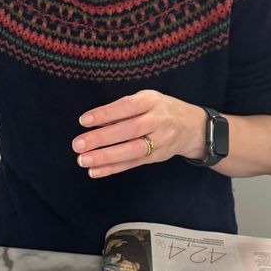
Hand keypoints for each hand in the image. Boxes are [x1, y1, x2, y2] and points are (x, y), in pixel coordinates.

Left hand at [72, 90, 207, 177]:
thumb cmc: (161, 109)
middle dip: (101, 139)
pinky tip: (95, 171)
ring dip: (105, 157)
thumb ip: (123, 109)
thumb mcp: (146, 100)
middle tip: (78, 145)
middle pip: (129, 131)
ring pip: (131, 150)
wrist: (193, 127)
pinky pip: (133, 163)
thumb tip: (96, 121)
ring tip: (83, 160)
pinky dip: (113, 168)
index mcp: (152, 101)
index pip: (127, 107)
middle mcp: (158, 120)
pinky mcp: (157, 157)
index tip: (84, 121)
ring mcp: (160, 140)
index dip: (105, 114)